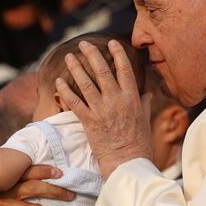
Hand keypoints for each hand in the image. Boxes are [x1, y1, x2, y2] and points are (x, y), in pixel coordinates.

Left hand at [55, 40, 152, 178]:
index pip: (125, 69)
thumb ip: (143, 104)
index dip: (118, 54)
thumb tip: (147, 94)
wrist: (127, 163)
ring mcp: (101, 110)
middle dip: (92, 54)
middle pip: (102, 71)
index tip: (111, 43)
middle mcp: (116, 100)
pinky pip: (74, 103)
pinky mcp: (89, 121)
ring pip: (86, 83)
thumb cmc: (139, 144)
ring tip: (69, 57)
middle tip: (84, 44)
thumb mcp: (145, 121)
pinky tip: (58, 81)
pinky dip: (65, 91)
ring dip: (76, 68)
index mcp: (132, 98)